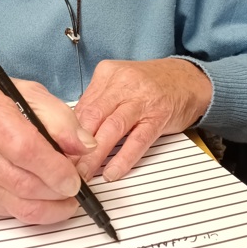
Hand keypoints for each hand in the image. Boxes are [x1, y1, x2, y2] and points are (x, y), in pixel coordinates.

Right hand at [0, 79, 96, 223]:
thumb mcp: (33, 95)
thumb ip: (62, 119)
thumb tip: (84, 146)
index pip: (24, 148)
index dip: (55, 169)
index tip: (74, 178)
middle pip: (22, 182)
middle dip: (57, 191)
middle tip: (74, 187)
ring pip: (16, 204)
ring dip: (49, 206)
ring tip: (65, 197)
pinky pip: (7, 211)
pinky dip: (32, 209)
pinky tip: (42, 197)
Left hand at [74, 58, 211, 181]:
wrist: (188, 80)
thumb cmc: (150, 85)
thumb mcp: (119, 83)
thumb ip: (97, 103)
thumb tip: (72, 132)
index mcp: (108, 74)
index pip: (80, 106)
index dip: (66, 133)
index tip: (58, 152)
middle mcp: (123, 83)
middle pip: (92, 117)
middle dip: (75, 146)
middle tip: (65, 167)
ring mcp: (142, 100)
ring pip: (112, 128)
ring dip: (95, 155)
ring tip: (84, 174)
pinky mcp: (159, 116)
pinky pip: (138, 140)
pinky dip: (124, 158)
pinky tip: (113, 172)